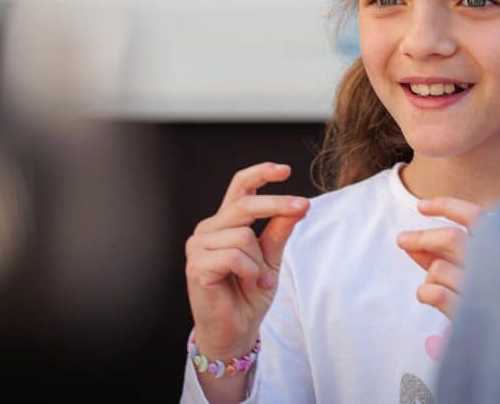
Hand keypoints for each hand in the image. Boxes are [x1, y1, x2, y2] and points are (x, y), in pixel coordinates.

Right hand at [185, 162, 309, 358]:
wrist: (236, 330)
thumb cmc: (249, 294)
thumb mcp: (271, 258)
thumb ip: (279, 231)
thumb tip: (298, 205)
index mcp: (226, 223)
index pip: (239, 187)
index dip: (260, 174)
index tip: (285, 169)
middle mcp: (209, 229)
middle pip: (245, 204)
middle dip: (278, 204)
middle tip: (304, 207)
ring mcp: (198, 246)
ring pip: (243, 235)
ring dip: (259, 261)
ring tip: (258, 280)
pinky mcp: (196, 265)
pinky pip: (234, 255)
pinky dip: (250, 272)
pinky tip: (249, 284)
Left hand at [397, 197, 482, 319]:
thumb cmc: (499, 307)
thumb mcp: (475, 276)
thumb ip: (447, 256)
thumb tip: (409, 242)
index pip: (475, 217)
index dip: (447, 206)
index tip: (420, 207)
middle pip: (451, 238)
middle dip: (422, 238)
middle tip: (402, 240)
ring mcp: (487, 291)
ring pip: (439, 269)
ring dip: (431, 277)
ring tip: (437, 289)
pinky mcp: (472, 315)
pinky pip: (433, 293)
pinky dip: (425, 293)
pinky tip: (428, 298)